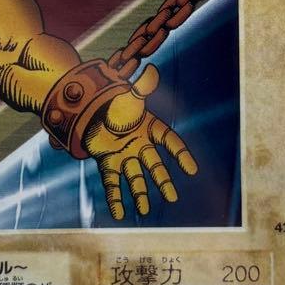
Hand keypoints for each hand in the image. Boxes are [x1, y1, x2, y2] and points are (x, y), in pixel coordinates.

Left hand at [81, 65, 198, 220]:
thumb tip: (152, 71)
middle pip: (154, 165)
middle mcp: (139, 145)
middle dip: (162, 181)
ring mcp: (124, 155)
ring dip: (140, 194)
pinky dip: (115, 198)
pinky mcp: (107, 163)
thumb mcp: (129, 96)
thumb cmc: (115, 103)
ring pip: (134, 177)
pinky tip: (119, 214)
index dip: (180, 155)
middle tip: (172, 197)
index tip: (191, 170)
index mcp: (150, 128)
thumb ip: (142, 87)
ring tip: (145, 210)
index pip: (169, 141)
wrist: (93, 109)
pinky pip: (112, 183)